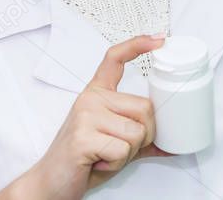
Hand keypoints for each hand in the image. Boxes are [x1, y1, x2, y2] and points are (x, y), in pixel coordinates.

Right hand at [0, 35, 168, 199]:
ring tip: (105, 155)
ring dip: (128, 153)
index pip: (115, 59)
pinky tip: (98, 162)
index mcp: (97, 94)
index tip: (158, 39)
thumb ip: (140, 135)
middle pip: (145, 108)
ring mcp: (85, 115)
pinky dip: (115, 164)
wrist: (50, 183)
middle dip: (143, 137)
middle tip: (119, 148)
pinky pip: (122, 150)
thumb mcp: (115, 142)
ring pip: (137, 131)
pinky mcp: (82, 136)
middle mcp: (91, 98)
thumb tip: (172, 142)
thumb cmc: (83, 161)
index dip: (138, 45)